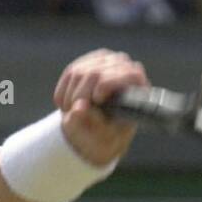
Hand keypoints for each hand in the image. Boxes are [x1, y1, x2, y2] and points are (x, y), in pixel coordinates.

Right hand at [54, 48, 149, 166]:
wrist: (96, 133)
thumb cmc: (107, 138)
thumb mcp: (103, 139)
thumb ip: (93, 126)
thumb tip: (78, 109)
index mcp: (138, 89)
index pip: (130, 75)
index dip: (110, 83)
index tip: (96, 98)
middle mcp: (125, 68)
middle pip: (97, 73)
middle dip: (80, 96)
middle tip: (73, 114)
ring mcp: (106, 61)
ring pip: (80, 72)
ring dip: (70, 97)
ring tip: (70, 114)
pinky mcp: (88, 61)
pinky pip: (70, 73)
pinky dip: (63, 92)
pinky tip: (65, 106)